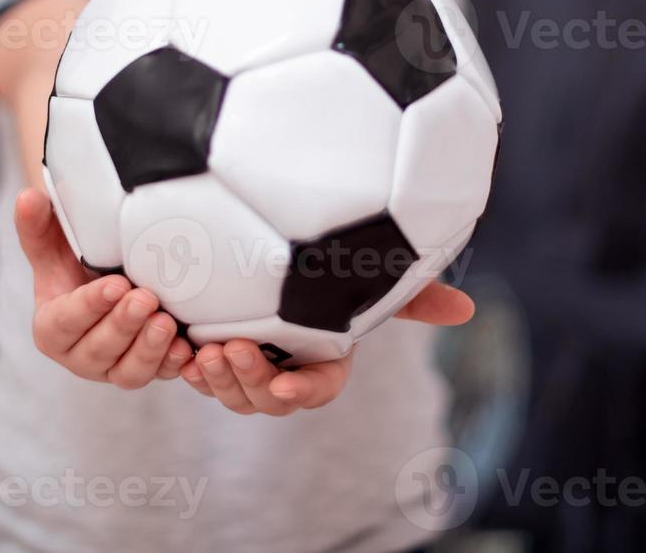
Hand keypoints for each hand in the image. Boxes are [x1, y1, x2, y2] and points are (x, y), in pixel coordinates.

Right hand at [14, 187, 193, 386]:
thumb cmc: (76, 265)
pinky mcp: (144, 370)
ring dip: (149, 349)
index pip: (65, 322)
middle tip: (146, 298)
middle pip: (98, 351)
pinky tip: (186, 347)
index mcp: (51, 328)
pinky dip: (172, 364)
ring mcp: (113, 368)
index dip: (90, 307)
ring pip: (128, 372)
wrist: (107, 279)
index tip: (115, 285)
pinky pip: (159, 376)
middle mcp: (79, 356)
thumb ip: (37, 225)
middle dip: (123, 326)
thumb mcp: (54, 245)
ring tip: (166, 321)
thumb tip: (27, 198)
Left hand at [178, 280, 474, 415]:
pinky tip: (179, 351)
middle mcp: (285, 371)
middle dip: (251, 381)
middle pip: (269, 399)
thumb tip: (467, 309)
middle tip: (232, 349)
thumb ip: (411, 296)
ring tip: (205, 351)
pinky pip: (199, 377)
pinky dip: (188, 370)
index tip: (283, 386)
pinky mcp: (213, 356)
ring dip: (219, 380)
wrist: (264, 246)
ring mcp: (247, 367)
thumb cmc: (323, 268)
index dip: (301, 391)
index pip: (318, 389)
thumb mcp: (364, 276)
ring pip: (233, 394)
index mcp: (323, 360)